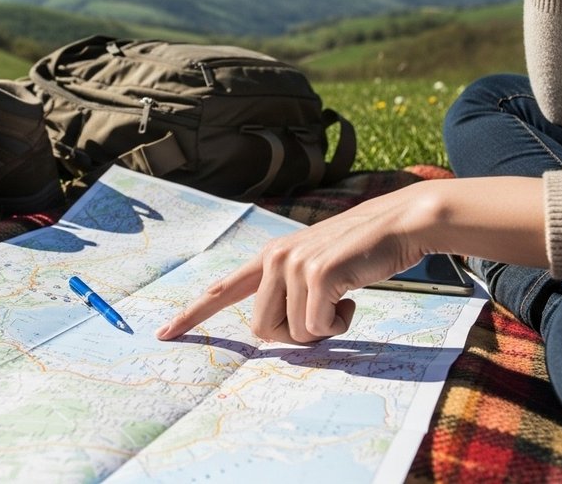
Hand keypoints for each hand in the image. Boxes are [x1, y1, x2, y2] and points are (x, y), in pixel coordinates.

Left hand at [157, 189, 432, 344]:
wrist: (397, 225)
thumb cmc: (359, 254)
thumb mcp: (315, 269)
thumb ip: (291, 293)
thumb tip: (277, 333)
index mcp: (269, 258)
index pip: (221, 290)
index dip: (192, 314)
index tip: (164, 334)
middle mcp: (275, 259)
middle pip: (261, 329)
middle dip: (293, 336)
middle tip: (323, 316)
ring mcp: (294, 265)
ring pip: (292, 333)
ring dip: (322, 329)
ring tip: (342, 298)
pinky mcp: (318, 274)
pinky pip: (319, 327)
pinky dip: (340, 324)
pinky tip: (353, 297)